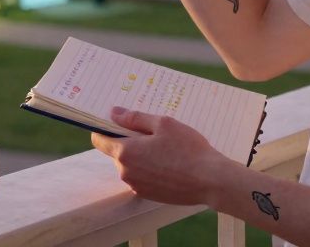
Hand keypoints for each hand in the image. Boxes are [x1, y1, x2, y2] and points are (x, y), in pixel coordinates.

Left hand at [90, 107, 231, 206]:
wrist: (210, 180)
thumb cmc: (187, 149)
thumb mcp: (163, 124)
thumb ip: (135, 118)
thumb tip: (113, 113)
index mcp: (125, 152)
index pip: (99, 140)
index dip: (105, 128)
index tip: (116, 121)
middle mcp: (126, 172)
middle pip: (117, 152)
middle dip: (130, 141)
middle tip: (154, 132)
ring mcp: (137, 186)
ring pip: (131, 165)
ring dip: (142, 156)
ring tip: (166, 148)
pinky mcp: (149, 195)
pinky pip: (142, 177)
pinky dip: (150, 169)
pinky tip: (170, 163)